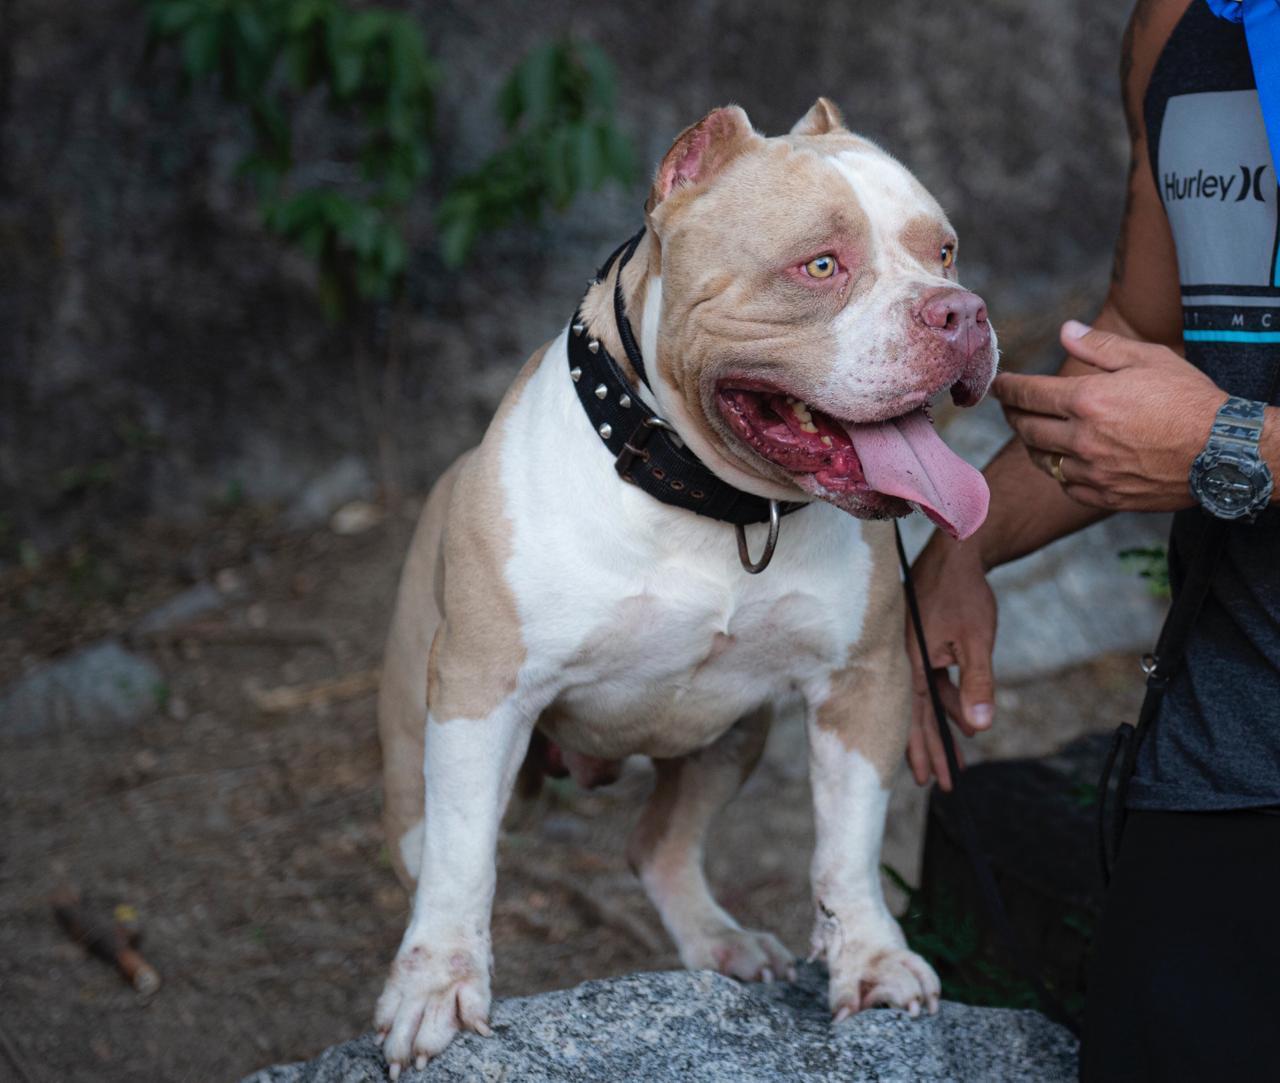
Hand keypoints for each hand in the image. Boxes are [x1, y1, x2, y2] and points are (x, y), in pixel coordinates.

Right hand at [904, 532, 996, 790]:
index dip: (922, 750)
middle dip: (931, 750)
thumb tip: (979, 727)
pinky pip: (931, 681)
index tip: (930, 780)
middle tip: (941, 784)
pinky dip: (946, 701)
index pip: (914, 716)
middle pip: (916, 714)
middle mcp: (902, 659)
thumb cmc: (965, 595)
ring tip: (958, 758)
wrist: (958, 552)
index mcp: (909, 660)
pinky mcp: (921, 643)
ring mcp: (910, 651)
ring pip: (927, 699)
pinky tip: (961, 716)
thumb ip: (977, 684)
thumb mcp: (976, 642)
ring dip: (943, 726)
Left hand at [993, 320, 1225, 511]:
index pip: (1028, 394)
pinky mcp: (1106, 496)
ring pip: (1043, 460)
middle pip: (1027, 429)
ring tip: (1034, 433)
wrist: (1224, 451)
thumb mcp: (1148, 358)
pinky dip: (1060, 472)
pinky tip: (1064, 461)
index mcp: (1088, 400)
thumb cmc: (1189, 399)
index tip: (998, 386)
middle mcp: (1083, 438)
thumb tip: (1065, 330)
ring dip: (1033, 445)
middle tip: (1012, 408)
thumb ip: (1100, 346)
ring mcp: (1093, 471)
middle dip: (1013, 415)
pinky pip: (1067, 486)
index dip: (1007, 389)